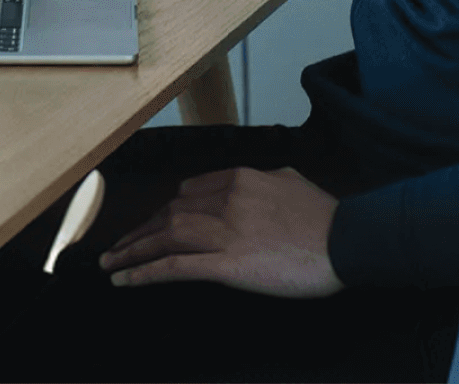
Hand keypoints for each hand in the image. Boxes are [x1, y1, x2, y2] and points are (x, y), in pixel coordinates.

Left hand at [99, 166, 342, 298]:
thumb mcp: (289, 181)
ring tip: (110, 263)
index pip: (187, 192)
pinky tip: (126, 279)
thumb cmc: (325, 217)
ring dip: (132, 250)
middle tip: (118, 246)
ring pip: (165, 237)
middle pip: (169, 213)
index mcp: (238, 178)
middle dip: (140, 231)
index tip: (150, 224)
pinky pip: (176, 267)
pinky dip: (145, 272)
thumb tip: (255, 184)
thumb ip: (264, 180)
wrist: (347, 240)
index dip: (163, 211)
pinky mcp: (229, 265)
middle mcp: (224, 199)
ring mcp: (224, 232)